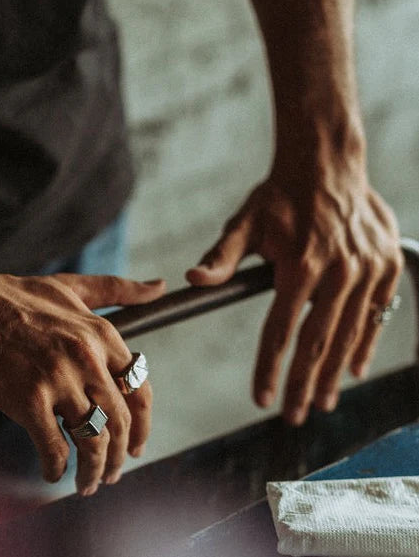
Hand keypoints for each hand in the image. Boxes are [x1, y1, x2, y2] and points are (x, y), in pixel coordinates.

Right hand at [0, 269, 164, 495]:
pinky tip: (52, 472)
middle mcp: (87, 357)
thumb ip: (116, 289)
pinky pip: (53, 447)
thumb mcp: (71, 286)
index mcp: (101, 333)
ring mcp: (58, 378)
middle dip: (119, 456)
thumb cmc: (11, 295)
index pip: (139, 389)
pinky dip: (56, 468)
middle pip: (121, 421)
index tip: (135, 444)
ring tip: (86, 483)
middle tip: (112, 474)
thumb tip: (160, 285)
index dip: (142, 424)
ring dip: (94, 470)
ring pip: (94, 439)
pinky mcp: (26, 398)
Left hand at [186, 170, 402, 424]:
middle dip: (301, 384)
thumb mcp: (245, 222)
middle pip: (316, 343)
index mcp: (299, 266)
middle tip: (291, 416)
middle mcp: (337, 273)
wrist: (327, 163)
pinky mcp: (387, 266)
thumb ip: (222, 257)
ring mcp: (367, 271)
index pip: (279, 332)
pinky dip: (364, 344)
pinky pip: (377, 315)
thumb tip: (192, 279)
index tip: (261, 399)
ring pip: (347, 335)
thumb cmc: (279, 195)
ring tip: (320, 403)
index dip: (269, 370)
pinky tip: (352, 369)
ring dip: (332, 374)